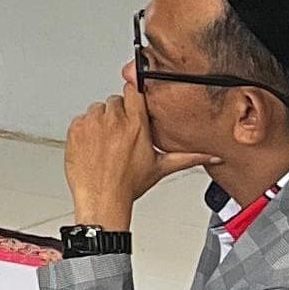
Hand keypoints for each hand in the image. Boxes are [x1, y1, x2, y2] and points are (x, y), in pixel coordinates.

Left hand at [63, 84, 216, 229]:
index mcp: (137, 123)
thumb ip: (189, 157)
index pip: (135, 89)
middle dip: (118, 113)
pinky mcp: (75, 131)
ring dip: (101, 120)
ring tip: (106, 142)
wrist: (102, 200)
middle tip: (120, 133)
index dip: (134, 96)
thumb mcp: (161, 167)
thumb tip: (213, 157)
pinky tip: (92, 145)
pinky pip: (79, 119)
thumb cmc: (128, 186)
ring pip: (97, 108)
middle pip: (115, 100)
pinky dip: (84, 129)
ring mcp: (92, 124)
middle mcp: (114, 120)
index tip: (135, 104)